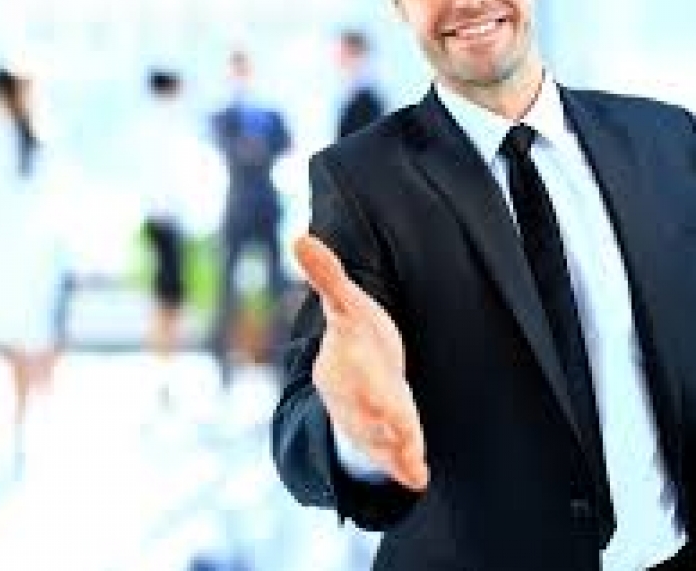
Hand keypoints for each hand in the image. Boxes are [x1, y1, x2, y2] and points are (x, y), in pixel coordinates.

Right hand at [294, 234, 428, 490]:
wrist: (355, 387)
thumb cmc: (355, 340)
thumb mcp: (345, 306)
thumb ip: (326, 275)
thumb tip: (298, 237)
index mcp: (336, 363)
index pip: (343, 368)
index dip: (354, 372)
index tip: (365, 372)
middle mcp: (349, 398)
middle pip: (360, 408)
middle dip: (377, 415)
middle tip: (396, 421)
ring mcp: (369, 423)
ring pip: (377, 438)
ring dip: (392, 447)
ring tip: (411, 456)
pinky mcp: (390, 444)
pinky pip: (394, 460)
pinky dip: (405, 469)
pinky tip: (418, 478)